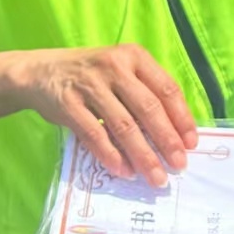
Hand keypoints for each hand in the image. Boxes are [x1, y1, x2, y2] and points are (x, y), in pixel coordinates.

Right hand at [15, 44, 197, 186]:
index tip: (191, 143)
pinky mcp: (68, 104)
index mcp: (135, 57)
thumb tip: (175, 133)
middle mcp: (115, 67)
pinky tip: (124, 171)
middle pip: (149, 108)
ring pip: (124, 125)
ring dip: (142, 155)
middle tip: (179, 165)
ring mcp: (90, 85)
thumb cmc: (92, 76)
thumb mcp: (121, 71)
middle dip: (167, 141)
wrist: (41, 72)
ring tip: (155, 176)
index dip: (182, 118)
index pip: (167, 89)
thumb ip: (145, 93)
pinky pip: (94, 134)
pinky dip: (111, 155)